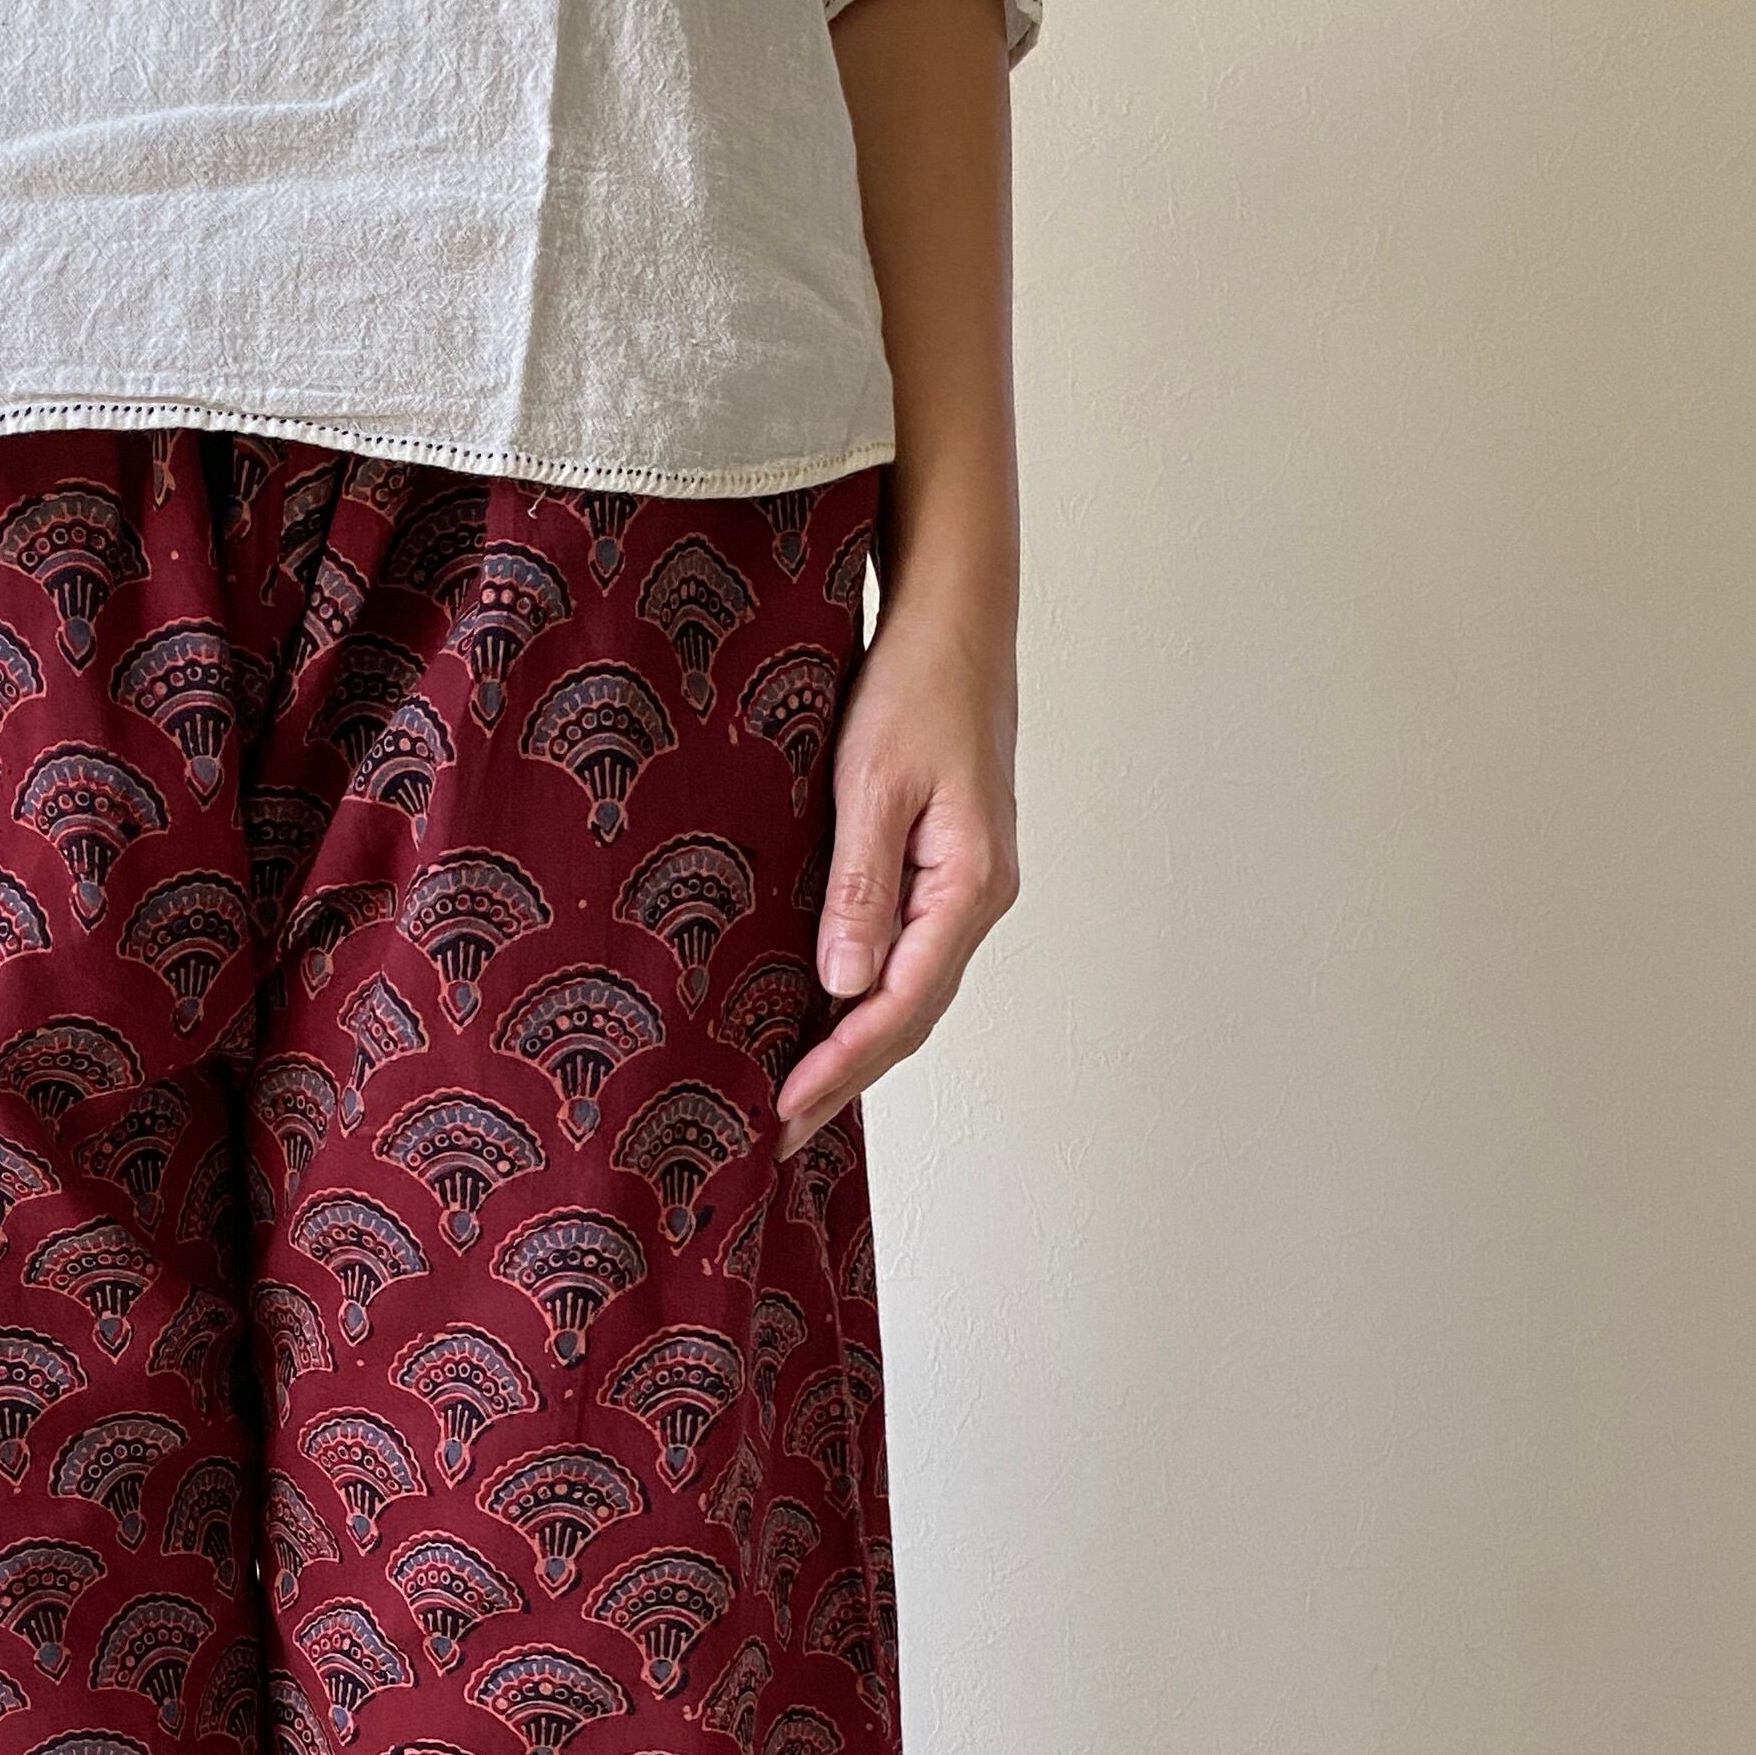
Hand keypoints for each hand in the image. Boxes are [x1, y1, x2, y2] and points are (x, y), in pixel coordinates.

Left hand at [778, 570, 1018, 1153]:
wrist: (953, 622)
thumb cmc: (915, 686)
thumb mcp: (874, 782)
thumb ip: (860, 886)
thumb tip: (843, 985)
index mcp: (968, 885)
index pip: (901, 1005)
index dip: (841, 1065)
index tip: (785, 1108)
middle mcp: (975, 898)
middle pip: (910, 1016)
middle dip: (846, 1077)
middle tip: (780, 1132)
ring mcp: (962, 887)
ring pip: (909, 992)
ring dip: (855, 1047)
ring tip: (796, 1095)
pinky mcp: (941, 870)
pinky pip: (903, 955)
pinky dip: (862, 998)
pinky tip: (821, 1017)